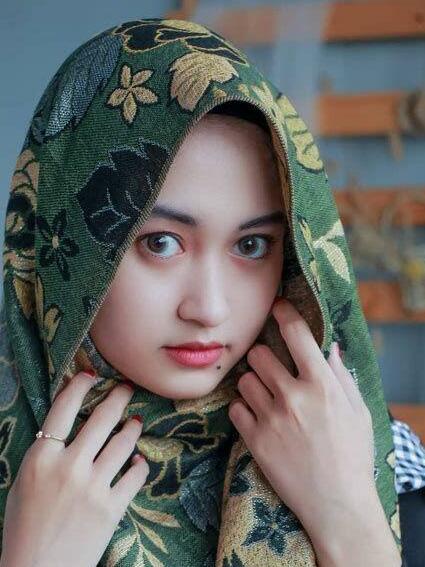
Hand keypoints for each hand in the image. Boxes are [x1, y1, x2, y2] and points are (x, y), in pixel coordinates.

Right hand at [0, 372, 148, 566]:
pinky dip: (139, 464)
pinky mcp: (112, 508)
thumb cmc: (24, 527)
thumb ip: (47, 453)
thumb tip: (71, 424)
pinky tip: (137, 460)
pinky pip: (135, 474)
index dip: (79, 385)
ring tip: (135, 423)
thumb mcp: (26, 481)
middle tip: (127, 388)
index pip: (63, 408)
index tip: (92, 375)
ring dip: (132, 428)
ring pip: (124, 442)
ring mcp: (93, 487)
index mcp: (41, 459)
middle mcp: (69, 467)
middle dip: (118, 397)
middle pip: (101, 418)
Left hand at [228, 298, 377, 542]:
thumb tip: (329, 347)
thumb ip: (341, 376)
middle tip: (271, 368)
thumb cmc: (353, 455)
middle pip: (259, 354)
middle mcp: (294, 397)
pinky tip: (258, 417)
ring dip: (253, 383)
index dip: (284, 314)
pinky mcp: (255, 440)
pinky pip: (235, 408)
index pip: (297, 335)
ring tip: (266, 397)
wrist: (337, 504)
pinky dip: (243, 409)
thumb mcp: (357, 412)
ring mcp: (272, 419)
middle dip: (263, 357)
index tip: (277, 306)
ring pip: (244, 380)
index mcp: (322, 385)